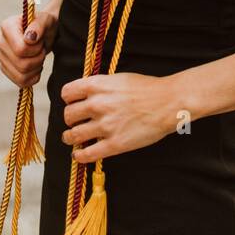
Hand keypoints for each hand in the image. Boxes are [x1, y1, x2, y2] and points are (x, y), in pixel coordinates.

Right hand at [0, 9, 58, 88]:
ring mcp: (1, 57)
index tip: (40, 40)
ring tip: (39, 56)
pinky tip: (36, 66)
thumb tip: (29, 38)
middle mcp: (0, 41)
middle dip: (38, 58)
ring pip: (21, 76)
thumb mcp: (46, 20)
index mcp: (7, 27)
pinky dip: (33, 77)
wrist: (44, 33)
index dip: (35, 49)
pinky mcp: (6, 69)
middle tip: (42, 48)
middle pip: (21, 64)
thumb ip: (39, 25)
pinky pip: (21, 82)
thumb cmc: (44, 24)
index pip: (20, 50)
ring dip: (36, 68)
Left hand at [60, 72, 179, 160]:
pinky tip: (79, 155)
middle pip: (68, 115)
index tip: (72, 103)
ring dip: (70, 137)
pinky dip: (79, 156)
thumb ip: (101, 86)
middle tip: (74, 122)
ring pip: (73, 135)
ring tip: (72, 139)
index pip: (67, 92)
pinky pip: (87, 154)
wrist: (167, 102)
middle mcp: (97, 104)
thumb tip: (87, 95)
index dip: (68, 99)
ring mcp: (105, 126)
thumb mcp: (119, 78)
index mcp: (98, 85)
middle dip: (70, 119)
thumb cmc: (147, 89)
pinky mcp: (114, 144)